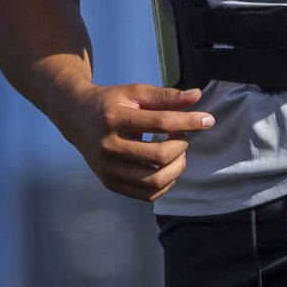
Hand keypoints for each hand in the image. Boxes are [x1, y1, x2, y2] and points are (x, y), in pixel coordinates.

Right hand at [59, 82, 214, 202]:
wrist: (78, 119)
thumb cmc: (112, 103)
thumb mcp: (135, 92)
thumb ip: (166, 96)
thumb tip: (197, 96)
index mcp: (114, 118)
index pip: (160, 123)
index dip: (188, 121)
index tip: (208, 120)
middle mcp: (108, 147)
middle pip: (159, 154)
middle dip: (181, 145)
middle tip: (182, 136)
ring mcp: (107, 169)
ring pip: (154, 180)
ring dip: (176, 167)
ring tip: (177, 153)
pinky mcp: (110, 184)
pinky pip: (146, 194)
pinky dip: (165, 183)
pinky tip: (167, 166)